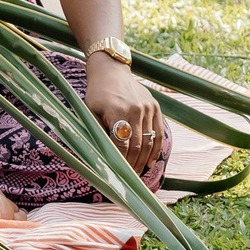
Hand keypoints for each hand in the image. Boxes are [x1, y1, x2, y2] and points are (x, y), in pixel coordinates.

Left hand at [84, 57, 162, 174]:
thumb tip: (100, 157)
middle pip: (137, 145)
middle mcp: (135, 110)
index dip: (120, 162)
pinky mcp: (155, 107)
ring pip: (149, 141)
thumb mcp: (90, 111)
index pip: (121, 144)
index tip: (117, 174)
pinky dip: (156, 149)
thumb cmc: (97, 94)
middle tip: (128, 179)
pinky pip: (158, 132)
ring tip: (138, 173)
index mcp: (117, 111)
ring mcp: (148, 108)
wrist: (111, 70)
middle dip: (133, 165)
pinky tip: (151, 162)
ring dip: (144, 160)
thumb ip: (96, 132)